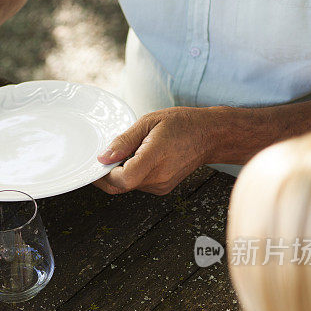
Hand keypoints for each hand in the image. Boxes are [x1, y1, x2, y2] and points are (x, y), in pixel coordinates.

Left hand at [95, 107, 212, 194]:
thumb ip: (124, 141)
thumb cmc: (183, 124)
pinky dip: (131, 174)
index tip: (101, 161)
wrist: (209, 136)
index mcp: (155, 158)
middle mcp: (158, 178)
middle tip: (106, 157)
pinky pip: (138, 185)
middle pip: (120, 186)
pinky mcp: (162, 188)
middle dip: (107, 174)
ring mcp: (160, 186)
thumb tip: (103, 157)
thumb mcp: (149, 122)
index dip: (105, 173)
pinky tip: (139, 159)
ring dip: (120, 173)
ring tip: (129, 152)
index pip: (122, 179)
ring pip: (128, 187)